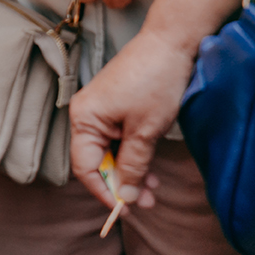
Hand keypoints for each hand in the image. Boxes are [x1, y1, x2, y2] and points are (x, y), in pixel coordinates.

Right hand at [69, 28, 188, 209]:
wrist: (171, 44)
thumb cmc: (155, 83)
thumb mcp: (146, 131)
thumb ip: (134, 165)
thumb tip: (126, 197)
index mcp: (84, 118)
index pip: (84, 166)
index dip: (103, 191)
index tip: (126, 211)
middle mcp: (87, 114)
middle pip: (96, 160)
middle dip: (120, 184)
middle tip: (147, 203)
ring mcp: (102, 109)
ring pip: (111, 151)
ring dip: (131, 171)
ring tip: (154, 190)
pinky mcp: (117, 106)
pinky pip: (119, 138)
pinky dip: (134, 154)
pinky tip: (150, 167)